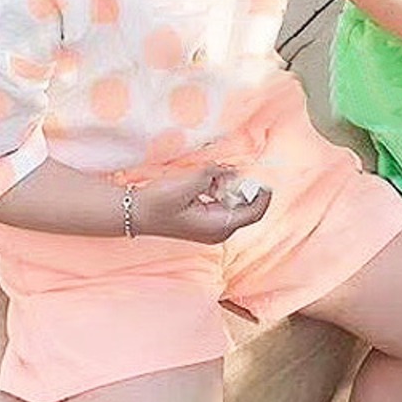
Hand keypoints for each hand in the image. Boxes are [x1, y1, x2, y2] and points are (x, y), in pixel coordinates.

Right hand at [129, 164, 271, 243]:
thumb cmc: (161, 201)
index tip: (266, 181)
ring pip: (230, 204)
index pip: (253, 212)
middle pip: (243, 208)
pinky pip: (218, 204)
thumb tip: (229, 170)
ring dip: (227, 188)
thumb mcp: (191, 181)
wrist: (134, 212)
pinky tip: (207, 180)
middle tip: (234, 171)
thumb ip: (215, 172)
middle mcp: (217, 231)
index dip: (262, 196)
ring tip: (216, 174)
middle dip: (241, 188)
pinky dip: (217, 191)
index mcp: (219, 227)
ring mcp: (208, 228)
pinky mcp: (199, 221)